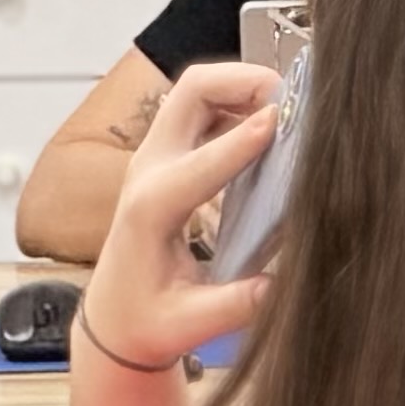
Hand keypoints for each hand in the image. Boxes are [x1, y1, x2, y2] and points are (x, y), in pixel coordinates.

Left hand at [83, 62, 285, 381]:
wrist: (114, 319)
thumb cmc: (145, 322)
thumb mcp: (190, 324)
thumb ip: (236, 306)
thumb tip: (282, 285)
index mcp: (151, 209)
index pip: (200, 160)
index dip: (243, 139)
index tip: (282, 122)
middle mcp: (149, 171)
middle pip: (192, 91)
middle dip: (242, 81)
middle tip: (291, 99)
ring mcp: (155, 157)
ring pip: (196, 90)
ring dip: (242, 86)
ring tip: (288, 110)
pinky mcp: (168, 157)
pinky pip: (203, 108)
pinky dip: (238, 102)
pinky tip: (269, 127)